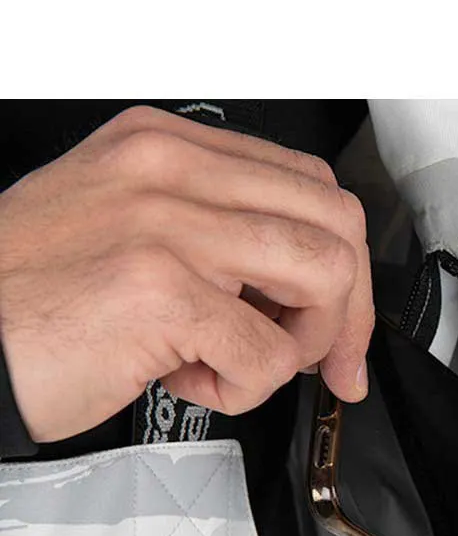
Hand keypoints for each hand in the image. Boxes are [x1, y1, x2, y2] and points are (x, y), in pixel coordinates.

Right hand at [0, 106, 372, 443]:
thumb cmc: (33, 297)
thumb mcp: (131, 231)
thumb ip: (217, 239)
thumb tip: (304, 290)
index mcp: (168, 147)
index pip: (309, 186)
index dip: (343, 262)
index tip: (338, 321)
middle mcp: (171, 170)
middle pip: (336, 222)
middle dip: (347, 308)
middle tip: (320, 357)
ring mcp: (166, 225)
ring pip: (324, 274)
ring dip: (305, 341)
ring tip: (243, 361)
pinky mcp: (160, 290)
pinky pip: (269, 352)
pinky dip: (247, 388)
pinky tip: (191, 381)